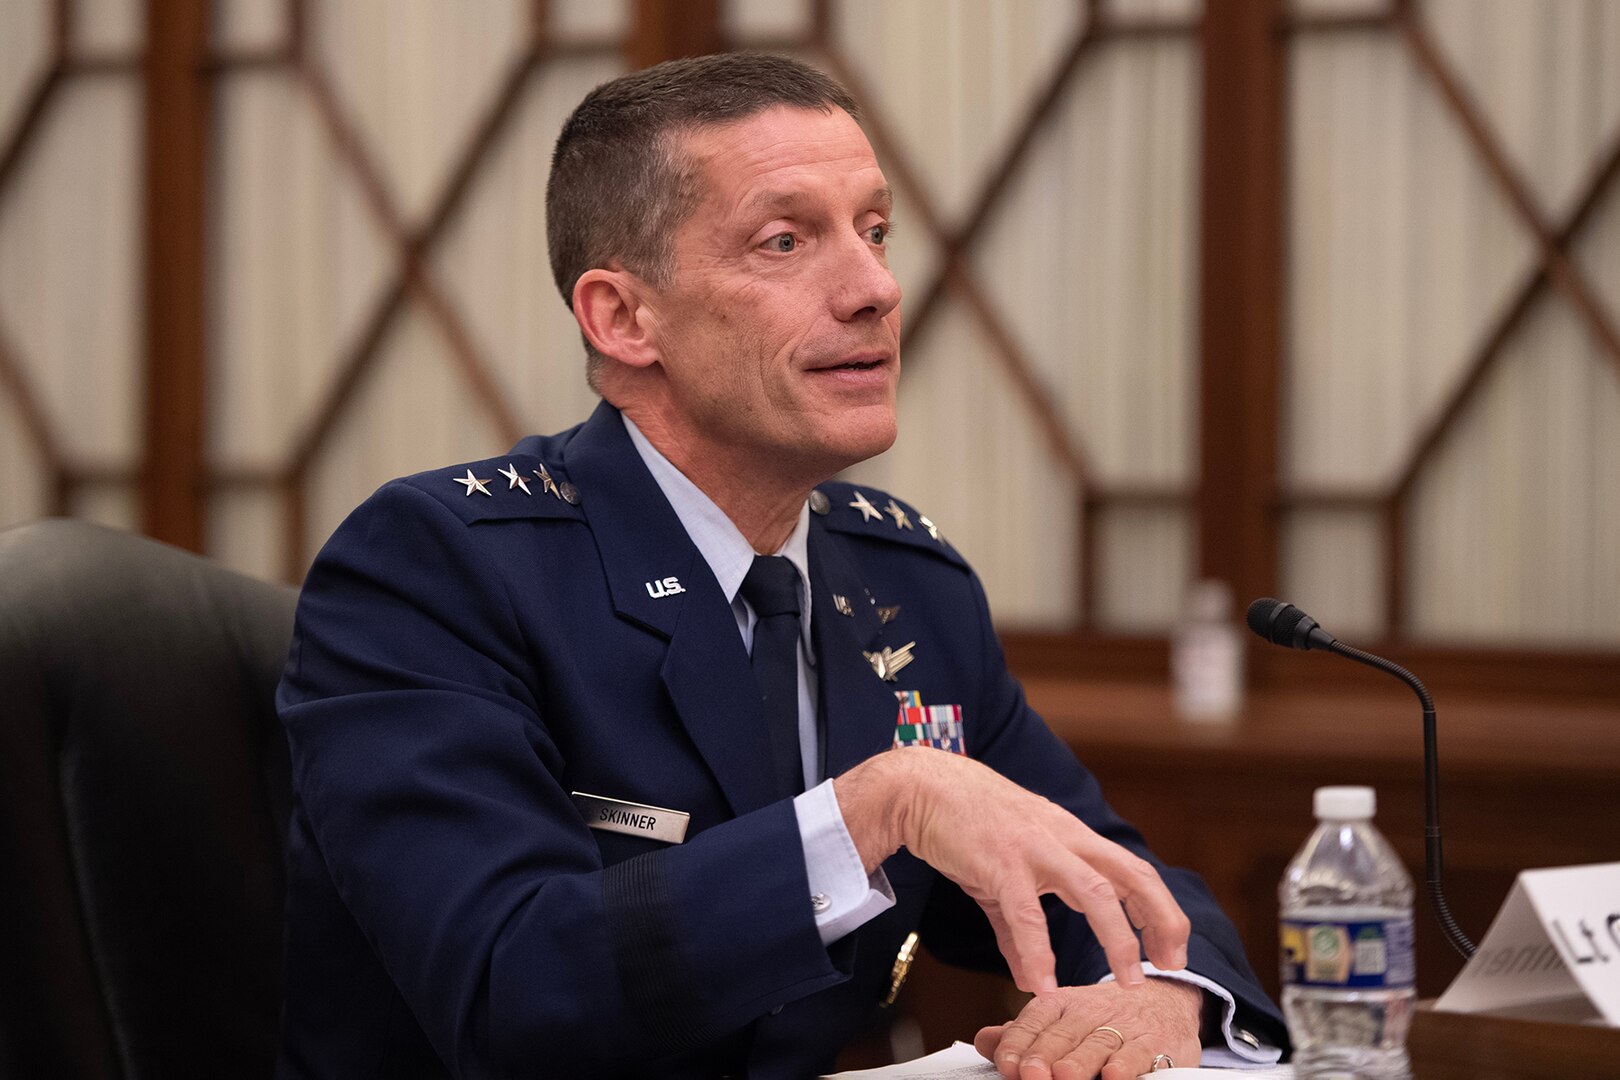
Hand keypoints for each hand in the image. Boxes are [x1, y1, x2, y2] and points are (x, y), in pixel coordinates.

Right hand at [833, 748, 1190, 991]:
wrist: (919, 786)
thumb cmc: (964, 824)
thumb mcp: (1003, 874)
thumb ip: (1019, 929)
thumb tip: (1031, 976)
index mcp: (1070, 837)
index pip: (1132, 870)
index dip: (1159, 909)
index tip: (1171, 949)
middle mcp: (1063, 838)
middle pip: (1133, 875)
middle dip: (1161, 919)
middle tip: (1173, 963)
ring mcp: (1035, 847)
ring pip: (1096, 893)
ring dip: (1118, 940)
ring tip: (1129, 981)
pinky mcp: (1000, 861)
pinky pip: (1027, 914)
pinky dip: (1039, 953)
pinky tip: (1042, 986)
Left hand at [973, 980, 1203, 1079]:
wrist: (1162, 1000)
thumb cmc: (1101, 1018)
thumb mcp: (1061, 1019)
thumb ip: (1024, 1033)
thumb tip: (984, 1040)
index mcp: (1062, 1004)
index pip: (1035, 1020)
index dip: (1019, 1042)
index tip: (1007, 1063)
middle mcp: (1090, 1012)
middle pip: (1063, 1034)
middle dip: (1044, 1055)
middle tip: (1028, 1073)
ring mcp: (1123, 1028)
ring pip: (1098, 1044)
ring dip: (1080, 1062)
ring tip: (1063, 1076)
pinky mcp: (1155, 1043)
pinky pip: (1140, 1053)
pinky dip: (1127, 1065)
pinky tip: (1113, 1076)